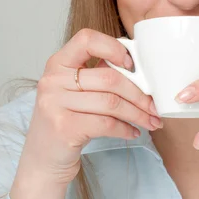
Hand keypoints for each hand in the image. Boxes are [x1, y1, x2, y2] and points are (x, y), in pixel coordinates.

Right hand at [18, 29, 162, 185]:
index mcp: (58, 63)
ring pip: (111, 103)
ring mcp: (55, 104)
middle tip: (154, 106)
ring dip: (138, 114)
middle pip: (108, 77)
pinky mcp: (63, 128)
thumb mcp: (75, 92)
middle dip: (139, 94)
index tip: (133, 65)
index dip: (113, 48)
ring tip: (151, 121)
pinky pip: (106, 124)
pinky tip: (133, 132)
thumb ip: (97, 75)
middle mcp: (53, 80)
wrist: (43, 159)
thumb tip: (141, 71)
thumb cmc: (67, 120)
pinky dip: (125, 129)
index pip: (86, 39)